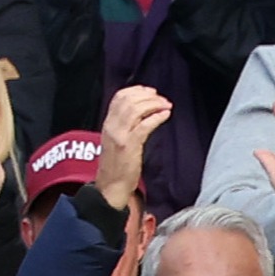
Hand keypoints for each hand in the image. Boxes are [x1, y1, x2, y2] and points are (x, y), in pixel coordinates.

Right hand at [95, 83, 171, 209]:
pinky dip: (156, 117)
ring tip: (166, 105)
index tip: (151, 91)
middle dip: (148, 96)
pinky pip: (143, 126)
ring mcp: (119, 135)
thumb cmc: (118, 165)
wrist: (111, 185)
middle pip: (128, 100)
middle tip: (162, 99)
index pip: (119, 97)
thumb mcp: (117, 140)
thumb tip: (141, 112)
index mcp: (108, 123)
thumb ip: (125, 125)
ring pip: (135, 110)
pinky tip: (165, 115)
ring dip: (154, 104)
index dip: (136, 90)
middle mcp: (112, 126)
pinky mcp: (129, 146)